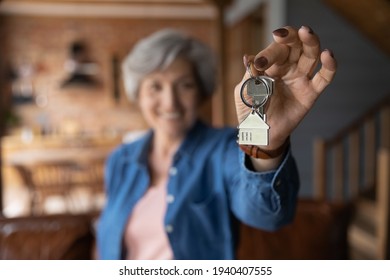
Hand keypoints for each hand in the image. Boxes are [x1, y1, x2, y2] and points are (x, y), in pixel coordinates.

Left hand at [234, 26, 336, 151]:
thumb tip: (248, 58)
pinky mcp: (311, 93)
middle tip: (282, 35)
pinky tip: (328, 55)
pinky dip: (329, 66)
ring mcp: (300, 79)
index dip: (268, 53)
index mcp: (270, 65)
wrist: (259, 133)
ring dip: (310, 42)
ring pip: (311, 55)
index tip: (260, 63)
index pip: (274, 50)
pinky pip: (324, 77)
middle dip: (290, 37)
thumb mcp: (243, 92)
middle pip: (294, 45)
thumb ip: (248, 76)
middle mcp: (287, 68)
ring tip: (306, 32)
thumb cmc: (250, 110)